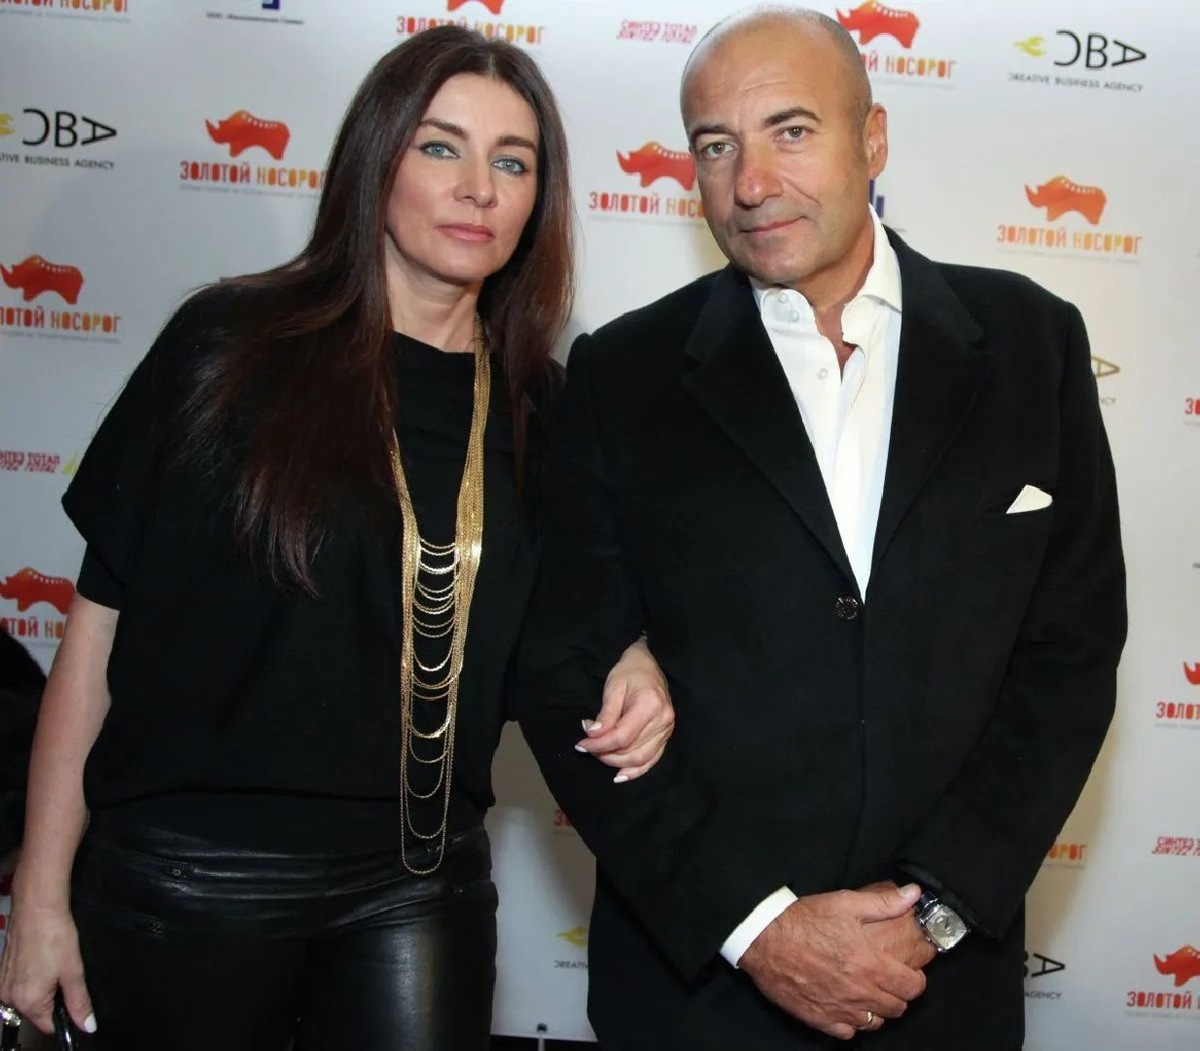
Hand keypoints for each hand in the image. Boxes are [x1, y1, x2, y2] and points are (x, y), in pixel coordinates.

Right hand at [0, 901, 93, 1034]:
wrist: (36, 908)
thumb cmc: (54, 936)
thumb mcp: (73, 971)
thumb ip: (79, 1001)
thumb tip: (87, 1025)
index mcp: (28, 1002)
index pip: (49, 1025)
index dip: (65, 1014)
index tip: (74, 998)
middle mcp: (10, 998)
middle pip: (38, 1011)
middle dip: (53, 998)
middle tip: (63, 973)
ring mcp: (3, 985)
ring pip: (29, 997)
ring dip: (42, 986)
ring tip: (52, 963)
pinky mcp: (2, 972)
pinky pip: (20, 984)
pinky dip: (32, 976)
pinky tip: (41, 958)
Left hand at [576, 636, 673, 780]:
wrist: (650, 663)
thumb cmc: (630, 671)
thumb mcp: (613, 687)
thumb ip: (605, 714)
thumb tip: (592, 735)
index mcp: (650, 705)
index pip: (622, 736)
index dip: (599, 745)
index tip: (581, 744)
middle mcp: (663, 720)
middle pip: (631, 751)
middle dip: (605, 755)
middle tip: (588, 748)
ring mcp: (667, 730)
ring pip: (641, 759)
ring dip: (617, 763)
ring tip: (599, 756)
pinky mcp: (666, 735)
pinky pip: (652, 760)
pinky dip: (636, 770)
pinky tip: (620, 775)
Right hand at [738, 883, 925, 1040]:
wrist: (765, 938)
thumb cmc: (804, 920)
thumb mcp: (845, 903)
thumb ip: (884, 903)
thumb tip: (913, 895)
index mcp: (871, 965)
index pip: (912, 987)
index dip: (915, 980)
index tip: (909, 973)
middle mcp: (859, 992)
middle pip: (897, 1008)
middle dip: (898, 995)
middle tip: (888, 980)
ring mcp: (839, 1009)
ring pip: (875, 1023)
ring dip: (876, 1010)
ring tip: (867, 993)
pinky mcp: (820, 1019)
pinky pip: (847, 1033)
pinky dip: (851, 1022)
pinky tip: (845, 1005)